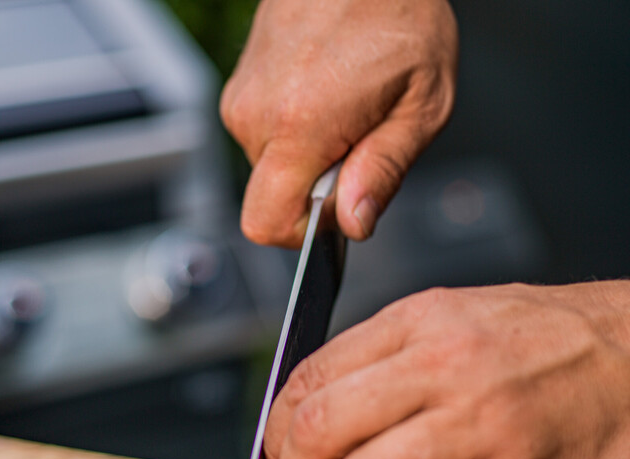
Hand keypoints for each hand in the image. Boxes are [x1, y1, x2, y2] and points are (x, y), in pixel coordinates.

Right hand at [220, 0, 457, 247]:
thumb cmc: (400, 13)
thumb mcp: (422, 103)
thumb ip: (384, 172)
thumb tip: (353, 224)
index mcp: (299, 125)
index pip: (267, 223)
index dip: (304, 233)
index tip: (339, 207)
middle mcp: (256, 114)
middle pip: (270, 199)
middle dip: (313, 192)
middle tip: (356, 143)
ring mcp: (241, 98)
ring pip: (268, 169)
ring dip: (306, 160)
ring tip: (344, 110)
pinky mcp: (240, 87)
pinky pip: (264, 138)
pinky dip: (295, 134)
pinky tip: (325, 97)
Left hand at [264, 282, 629, 458]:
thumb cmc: (542, 343)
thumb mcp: (451, 320)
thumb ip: (379, 362)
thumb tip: (309, 417)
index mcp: (417, 322)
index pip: (307, 379)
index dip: (276, 431)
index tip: (281, 456)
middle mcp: (443, 367)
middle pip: (319, 431)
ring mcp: (480, 426)